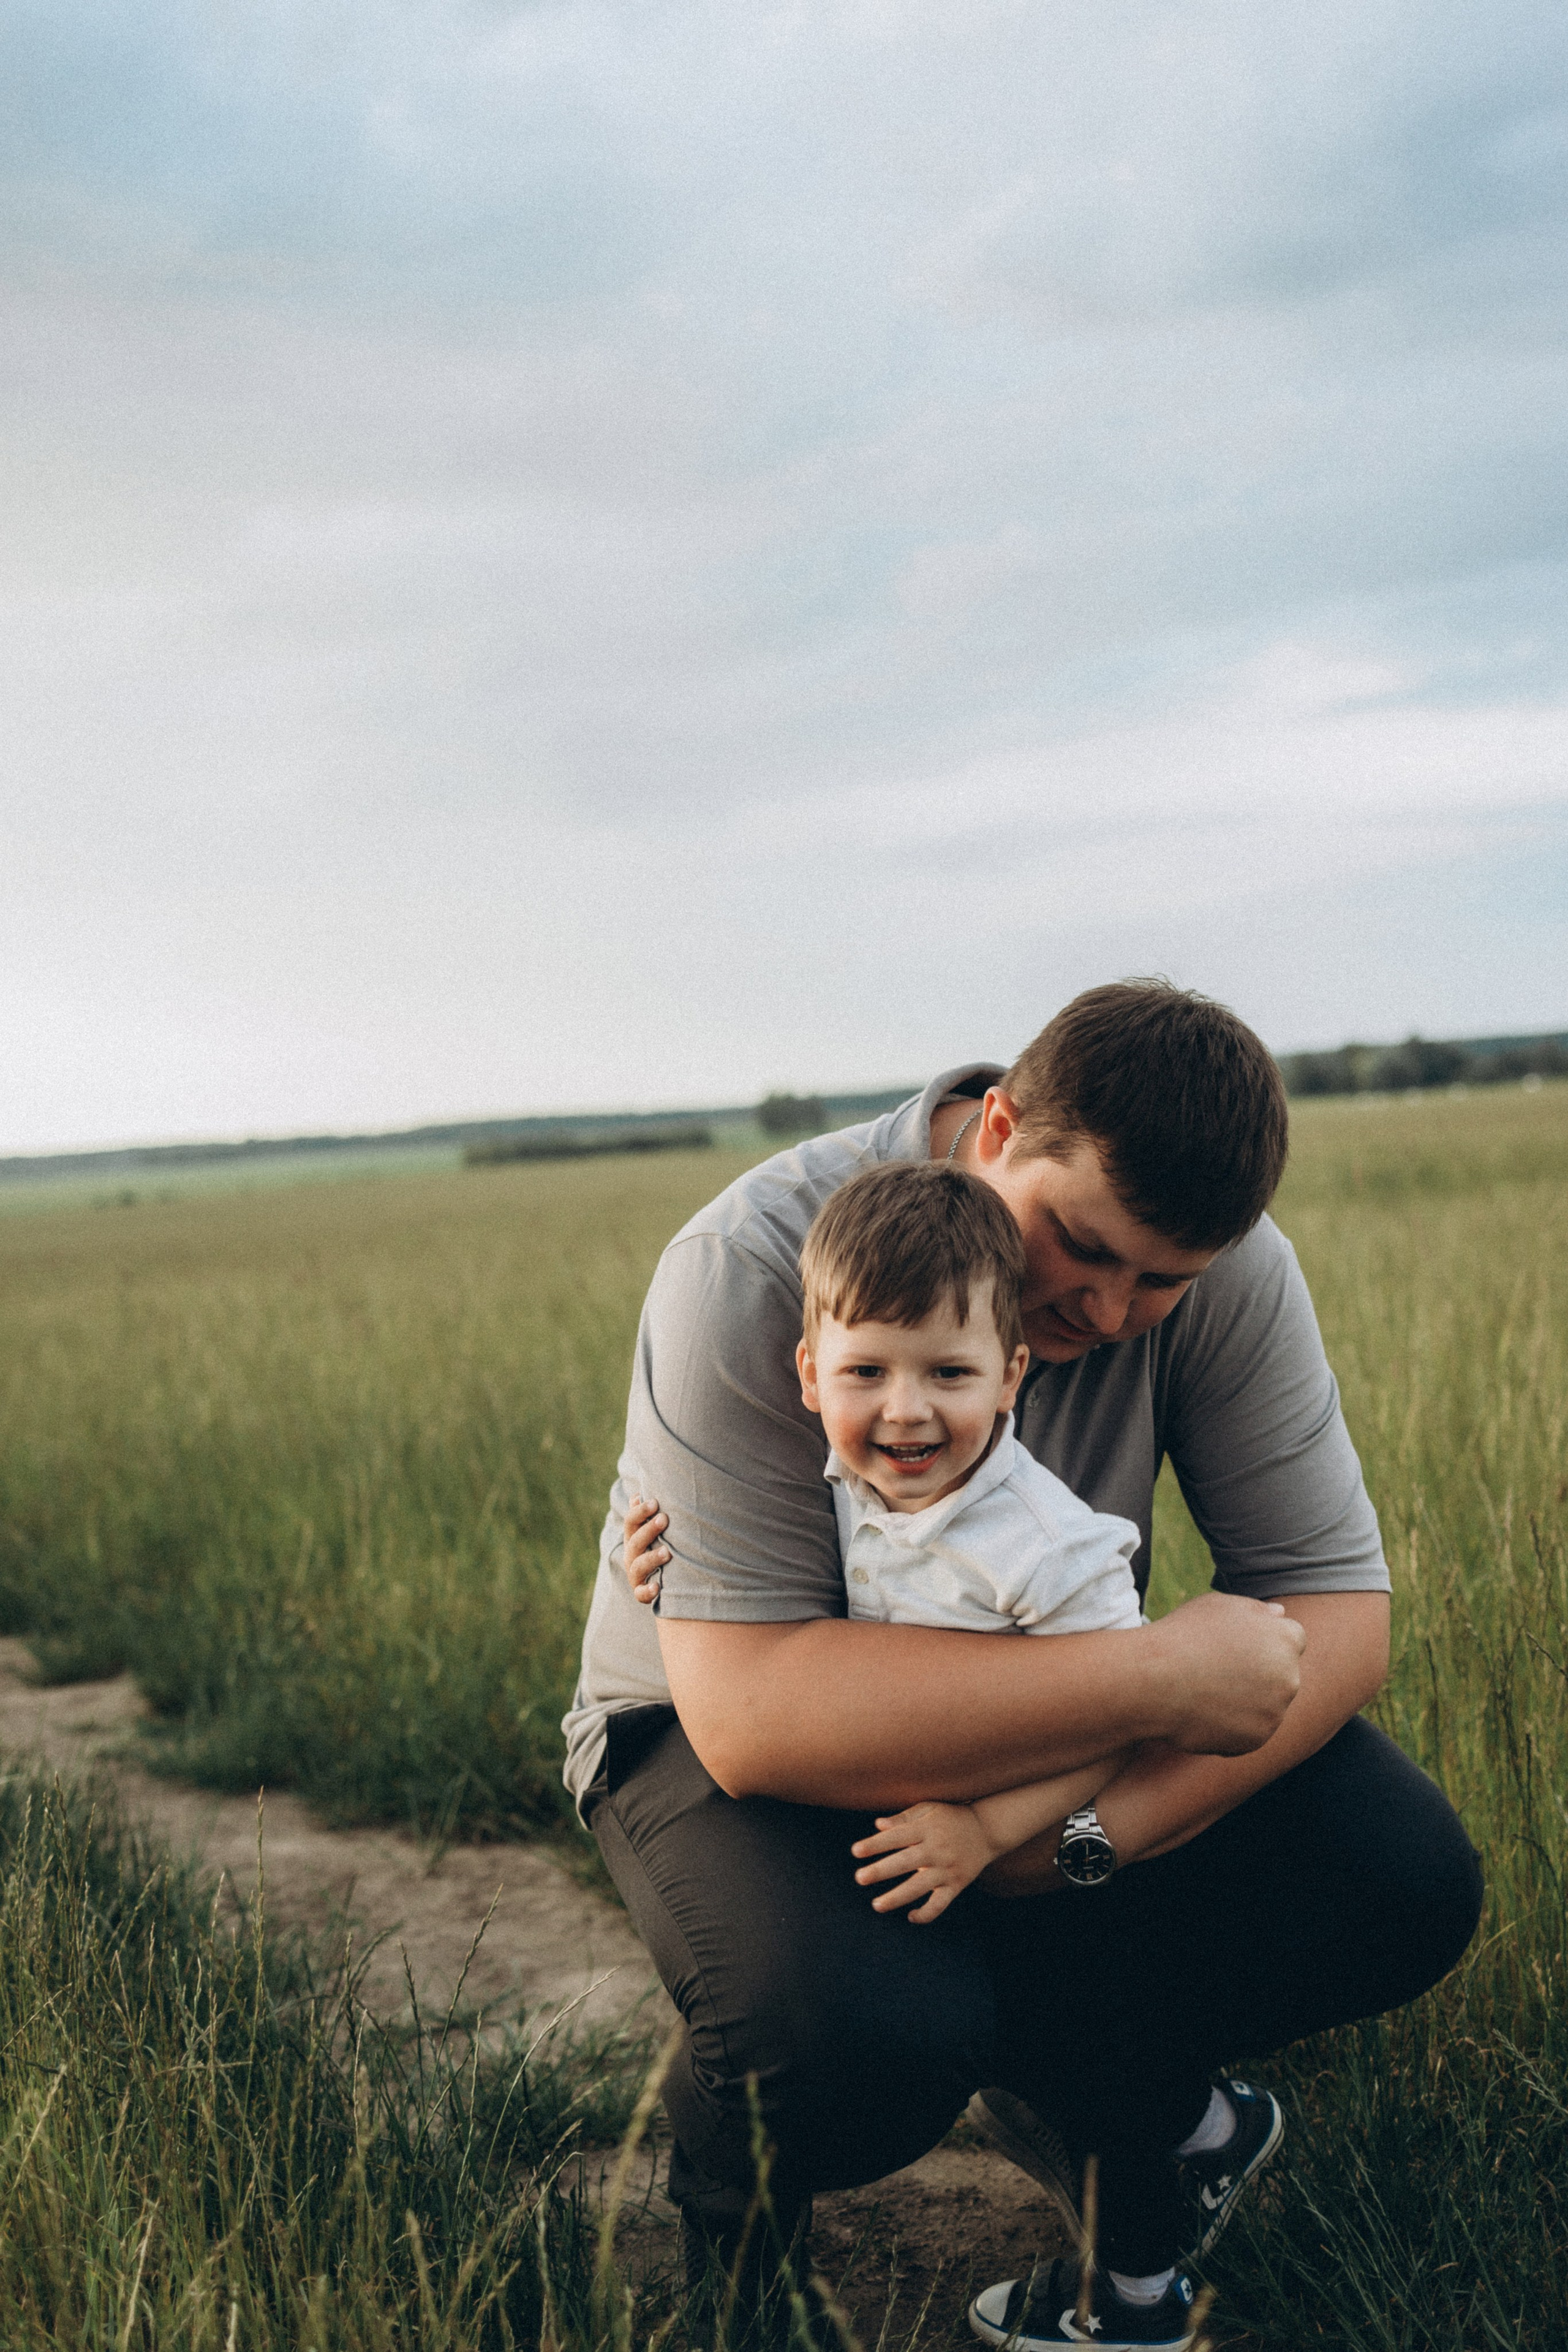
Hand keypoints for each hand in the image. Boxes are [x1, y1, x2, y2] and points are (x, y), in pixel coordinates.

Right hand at [623, 1496, 669, 1603]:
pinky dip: (647, 1591)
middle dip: (649, 1530)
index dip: (640, 1512)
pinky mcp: (641, 1592)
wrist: (660, 1579)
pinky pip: (641, 1594)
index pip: (630, 1522)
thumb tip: (637, 1494)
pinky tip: (657, 1587)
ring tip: (668, 1552)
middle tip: (664, 1519)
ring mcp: (635, 1575)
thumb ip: (645, 1514)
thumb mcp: (650, 1530)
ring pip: (638, 1566)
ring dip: (652, 1558)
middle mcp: (631, 1555)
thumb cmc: (657, 1546)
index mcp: (633, 1538)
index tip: (655, 1502)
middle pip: (635, 1541)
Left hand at [850, 1801, 996, 1923]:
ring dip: (897, 1897)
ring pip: (920, 1887)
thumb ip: (904, 1817)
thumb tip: (877, 1825)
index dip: (876, 1844)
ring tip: (877, 1905)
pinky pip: (940, 1904)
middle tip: (859, 1878)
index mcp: (927, 1829)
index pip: (897, 1837)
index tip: (856, 1851)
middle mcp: (937, 1850)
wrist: (987, 1830)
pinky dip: (927, 1914)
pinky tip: (911, 1917)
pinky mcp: (956, 1885)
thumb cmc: (951, 1817)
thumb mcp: (929, 1809)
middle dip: (882, 1871)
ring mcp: (947, 1869)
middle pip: (906, 1862)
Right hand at [1146, 1591, 1306, 1754]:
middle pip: (1283, 1674)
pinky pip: (1250, 1730)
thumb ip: (1256, 1610)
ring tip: (1208, 1690)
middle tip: (1220, 1669)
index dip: (1264, 1641)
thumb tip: (1280, 1615)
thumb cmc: (1183, 1636)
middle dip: (1261, 1672)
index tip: (1237, 1646)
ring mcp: (1274, 1713)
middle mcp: (1289, 1678)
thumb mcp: (1219, 1606)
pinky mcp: (1256, 1740)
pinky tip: (1205, 1710)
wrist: (1153, 1682)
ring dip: (1248, 1700)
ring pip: (1268, 1705)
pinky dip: (1233, 1724)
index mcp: (1285, 1640)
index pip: (1292, 1639)